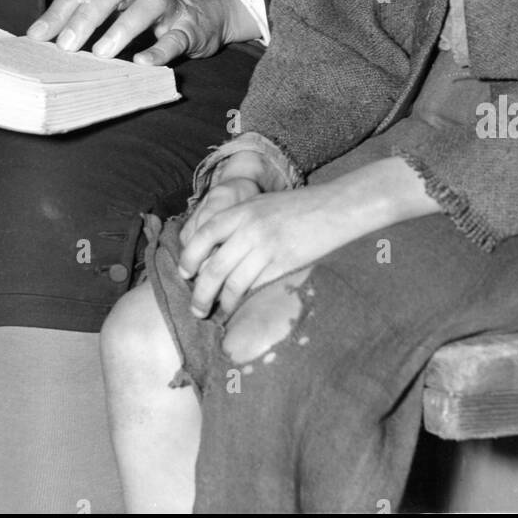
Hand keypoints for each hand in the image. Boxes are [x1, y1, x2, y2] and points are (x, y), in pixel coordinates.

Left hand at [26, 0, 258, 64]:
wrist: (214, 0)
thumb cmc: (154, 10)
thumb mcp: (123, 9)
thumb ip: (91, 22)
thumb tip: (45, 45)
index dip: (58, 10)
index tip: (36, 38)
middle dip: (87, 14)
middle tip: (66, 46)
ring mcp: (168, 6)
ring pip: (147, 5)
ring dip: (122, 27)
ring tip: (102, 54)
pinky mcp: (191, 27)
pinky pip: (177, 36)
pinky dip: (160, 50)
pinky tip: (143, 64)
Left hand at [178, 186, 358, 318]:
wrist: (333, 208)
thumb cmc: (297, 206)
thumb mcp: (261, 205)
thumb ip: (239, 222)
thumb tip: (215, 250)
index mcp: (241, 211)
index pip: (202, 235)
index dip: (189, 258)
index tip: (184, 274)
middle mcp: (249, 229)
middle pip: (213, 267)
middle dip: (200, 292)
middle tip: (196, 308)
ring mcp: (266, 248)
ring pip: (232, 283)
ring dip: (221, 302)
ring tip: (217, 312)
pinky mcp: (283, 265)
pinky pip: (255, 287)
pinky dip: (244, 301)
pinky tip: (241, 307)